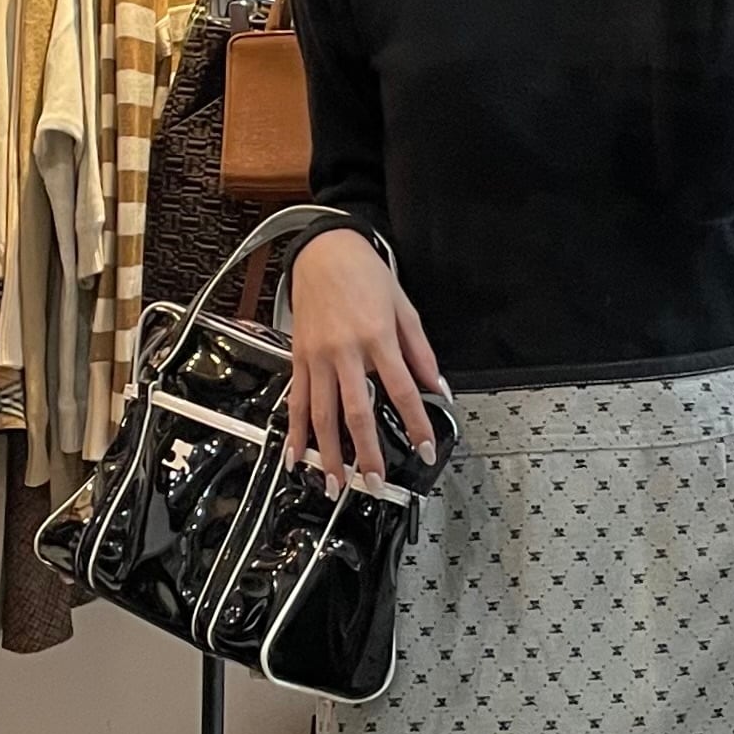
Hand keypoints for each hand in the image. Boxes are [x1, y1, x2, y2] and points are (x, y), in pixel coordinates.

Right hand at [286, 229, 442, 497]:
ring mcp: (317, 357)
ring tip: (336, 483)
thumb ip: (421, 353)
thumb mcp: (404, 308)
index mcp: (377, 338)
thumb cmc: (366, 275)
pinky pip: (297, 402)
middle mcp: (344, 351)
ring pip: (321, 415)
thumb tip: (438, 388)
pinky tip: (296, 457)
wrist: (323, 250)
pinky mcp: (298, 358)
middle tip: (374, 483)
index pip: (401, 391)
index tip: (424, 449)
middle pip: (355, 412)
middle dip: (366, 453)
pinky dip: (295, 433)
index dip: (416, 424)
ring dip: (328, 454)